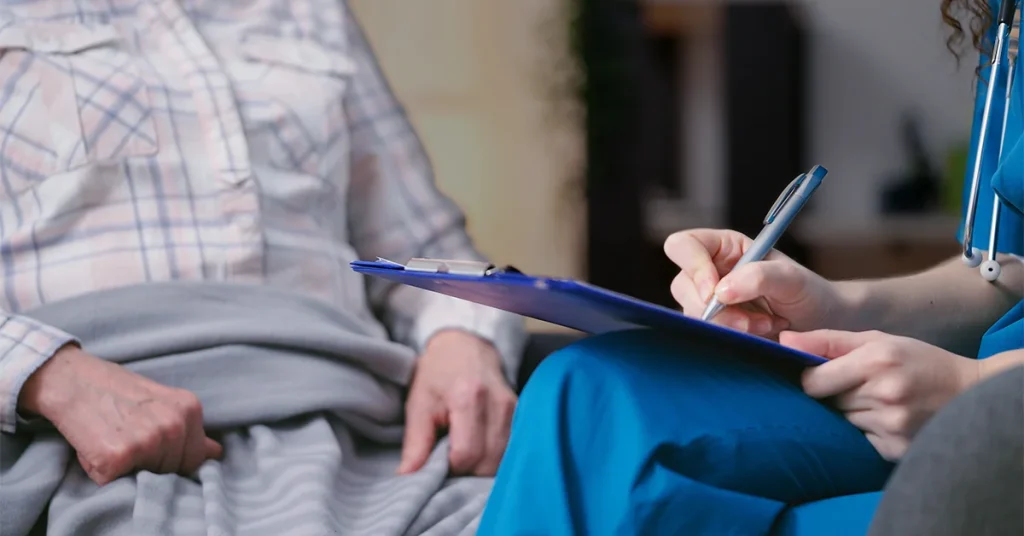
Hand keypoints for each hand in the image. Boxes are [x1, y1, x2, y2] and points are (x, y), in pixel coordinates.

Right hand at [19, 345, 221, 484]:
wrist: (71, 379)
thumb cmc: (116, 392)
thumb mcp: (163, 403)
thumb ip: (190, 431)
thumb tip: (216, 453)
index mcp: (190, 410)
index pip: (193, 459)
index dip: (170, 458)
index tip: (150, 444)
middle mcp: (174, 426)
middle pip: (171, 470)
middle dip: (149, 463)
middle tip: (124, 437)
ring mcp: (148, 442)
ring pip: (146, 479)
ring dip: (126, 468)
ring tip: (111, 439)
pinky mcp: (118, 457)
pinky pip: (114, 482)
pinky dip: (101, 470)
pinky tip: (96, 445)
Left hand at [397, 330, 515, 476]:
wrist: (465, 346)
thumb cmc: (437, 374)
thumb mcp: (418, 403)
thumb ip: (416, 442)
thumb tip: (408, 476)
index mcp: (468, 399)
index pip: (466, 455)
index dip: (451, 467)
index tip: (439, 460)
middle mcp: (497, 404)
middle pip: (488, 462)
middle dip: (467, 470)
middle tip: (450, 458)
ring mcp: (513, 409)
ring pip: (502, 460)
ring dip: (482, 467)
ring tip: (464, 452)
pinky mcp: (520, 414)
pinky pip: (510, 450)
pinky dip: (494, 457)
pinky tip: (480, 447)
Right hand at [664, 228, 847, 336]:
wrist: (820, 324)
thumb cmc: (808, 292)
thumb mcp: (791, 278)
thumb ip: (758, 276)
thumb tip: (720, 292)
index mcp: (723, 247)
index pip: (683, 246)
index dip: (693, 267)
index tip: (715, 294)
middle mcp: (709, 271)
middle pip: (683, 285)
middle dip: (717, 309)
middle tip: (753, 321)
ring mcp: (708, 301)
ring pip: (693, 314)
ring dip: (730, 326)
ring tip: (766, 326)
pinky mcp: (713, 326)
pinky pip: (706, 334)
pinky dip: (733, 337)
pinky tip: (759, 335)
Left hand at [782, 330, 978, 460]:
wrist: (970, 392)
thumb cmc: (916, 360)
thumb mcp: (876, 340)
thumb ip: (826, 341)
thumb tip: (782, 341)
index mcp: (875, 361)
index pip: (812, 382)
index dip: (812, 380)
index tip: (821, 376)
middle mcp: (884, 394)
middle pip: (828, 402)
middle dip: (835, 395)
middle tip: (860, 387)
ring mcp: (892, 425)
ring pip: (843, 422)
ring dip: (852, 413)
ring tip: (879, 401)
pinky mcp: (897, 448)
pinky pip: (861, 440)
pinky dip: (867, 431)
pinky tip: (889, 419)